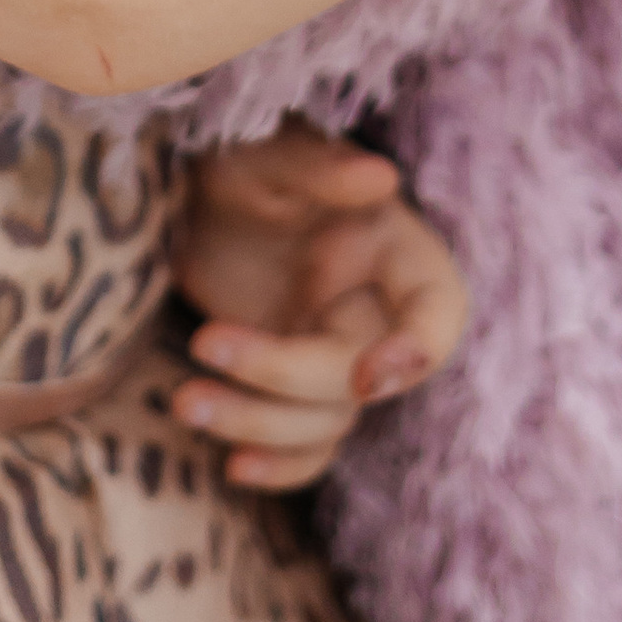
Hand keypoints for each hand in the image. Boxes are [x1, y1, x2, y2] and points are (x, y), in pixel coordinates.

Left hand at [168, 125, 470, 492]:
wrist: (186, 196)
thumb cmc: (237, 159)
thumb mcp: (265, 153)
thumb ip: (316, 166)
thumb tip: (379, 176)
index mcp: (389, 248)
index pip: (439, 311)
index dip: (419, 351)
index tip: (368, 376)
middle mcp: (373, 310)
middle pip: (361, 379)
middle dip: (283, 376)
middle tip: (204, 343)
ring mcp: (331, 353)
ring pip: (324, 422)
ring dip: (257, 425)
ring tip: (183, 401)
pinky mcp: (288, 387)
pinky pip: (303, 446)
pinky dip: (276, 466)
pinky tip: (229, 468)